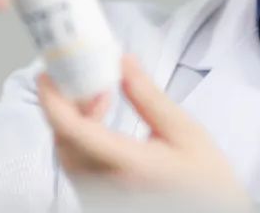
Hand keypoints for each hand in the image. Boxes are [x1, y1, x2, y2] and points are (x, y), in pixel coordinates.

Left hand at [37, 55, 250, 208]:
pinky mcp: (97, 201)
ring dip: (73, 122)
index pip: (74, 131)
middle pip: (63, 141)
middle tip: (88, 79)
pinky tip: (100, 125)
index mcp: (129, 165)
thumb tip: (123, 62)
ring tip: (101, 101)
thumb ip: (148, 96)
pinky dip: (78, 139)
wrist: (211, 212)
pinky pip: (75, 166)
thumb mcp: (185, 132)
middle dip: (67, 104)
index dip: (53, 101)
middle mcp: (106, 186)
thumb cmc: (206, 180)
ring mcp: (98, 197)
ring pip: (66, 154)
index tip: (48, 76)